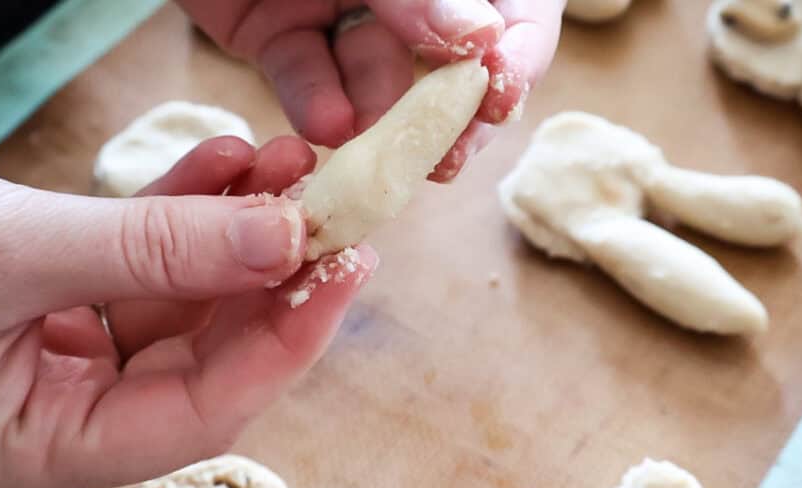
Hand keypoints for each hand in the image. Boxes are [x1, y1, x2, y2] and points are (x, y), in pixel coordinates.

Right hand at [0, 137, 376, 487]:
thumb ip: (146, 249)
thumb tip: (283, 238)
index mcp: (35, 451)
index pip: (197, 414)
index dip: (283, 344)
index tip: (344, 272)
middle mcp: (59, 420)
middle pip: (203, 359)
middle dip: (270, 278)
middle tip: (334, 208)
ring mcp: (59, 363)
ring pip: (181, 306)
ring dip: (236, 234)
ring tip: (289, 167)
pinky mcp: (56, 307)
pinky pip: (142, 267)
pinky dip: (184, 214)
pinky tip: (228, 165)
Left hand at [177, 0, 563, 180]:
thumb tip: (483, 42)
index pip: (517, 4)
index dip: (521, 51)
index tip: (500, 94)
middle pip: (453, 57)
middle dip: (451, 111)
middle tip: (446, 158)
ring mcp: (343, 7)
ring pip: (380, 78)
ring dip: (382, 117)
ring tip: (373, 142)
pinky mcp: (280, 34)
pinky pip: (307, 76)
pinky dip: (317, 102)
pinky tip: (326, 122)